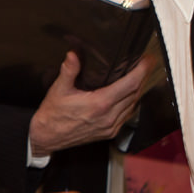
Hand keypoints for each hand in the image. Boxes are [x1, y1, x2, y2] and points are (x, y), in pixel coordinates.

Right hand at [29, 52, 154, 157]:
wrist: (47, 138)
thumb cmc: (52, 115)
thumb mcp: (58, 89)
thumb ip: (68, 71)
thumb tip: (74, 55)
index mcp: (99, 104)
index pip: (130, 84)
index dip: (142, 70)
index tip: (146, 60)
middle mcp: (108, 117)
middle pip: (136, 93)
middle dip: (142, 76)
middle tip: (144, 63)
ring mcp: (110, 127)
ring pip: (134, 105)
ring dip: (138, 90)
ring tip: (138, 76)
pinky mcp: (109, 133)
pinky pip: (127, 115)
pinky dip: (131, 103)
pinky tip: (128, 95)